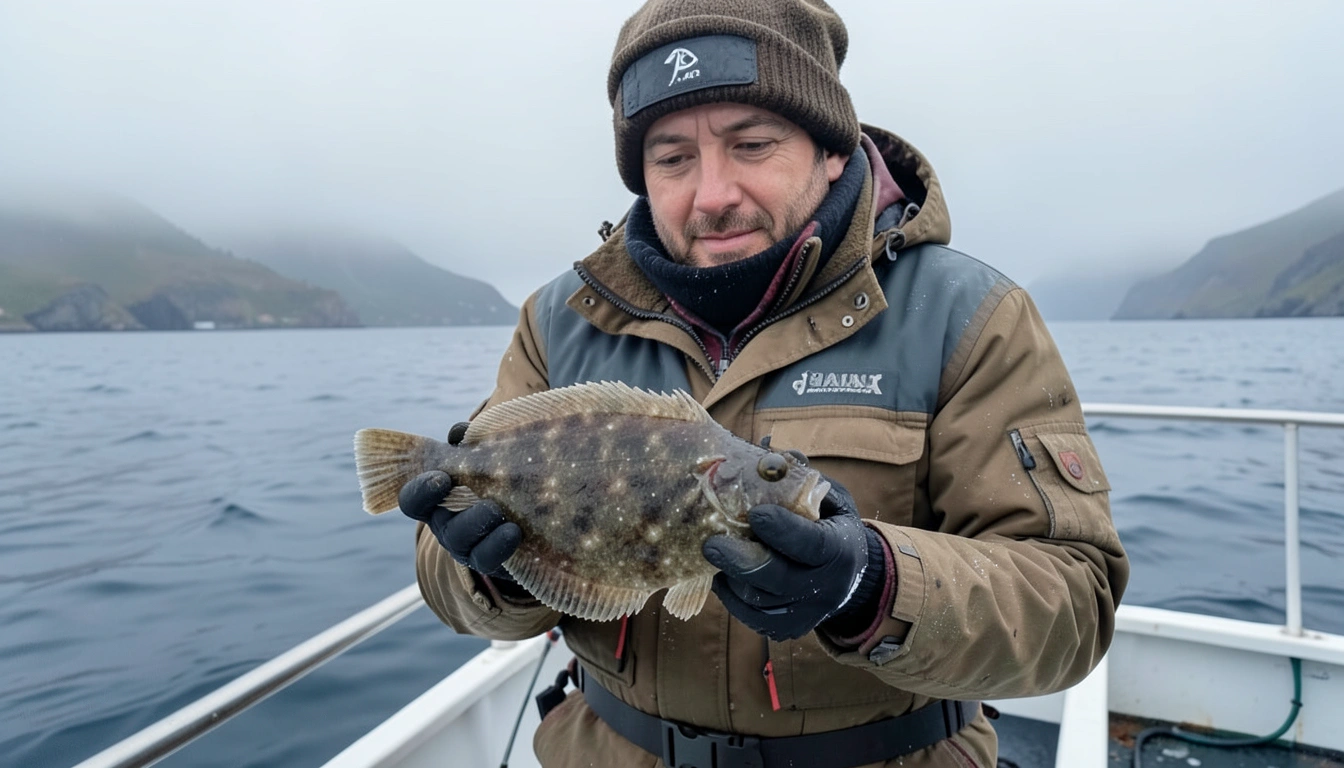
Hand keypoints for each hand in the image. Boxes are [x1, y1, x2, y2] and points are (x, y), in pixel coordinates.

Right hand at [399, 422, 520, 578]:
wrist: (525, 516)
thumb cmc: (495, 476)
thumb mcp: (481, 456)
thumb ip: (468, 442)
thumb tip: (460, 433)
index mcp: (436, 499)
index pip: (413, 499)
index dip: (421, 490)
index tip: (442, 478)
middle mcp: (445, 524)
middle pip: (437, 522)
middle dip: (450, 508)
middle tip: (472, 494)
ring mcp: (465, 546)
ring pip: (461, 541)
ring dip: (478, 522)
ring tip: (497, 510)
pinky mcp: (489, 561)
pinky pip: (488, 559)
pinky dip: (500, 544)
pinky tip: (514, 530)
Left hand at [702, 481, 882, 640]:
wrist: (849, 578)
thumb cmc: (830, 525)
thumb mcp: (830, 497)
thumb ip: (800, 476)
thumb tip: (766, 448)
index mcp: (840, 550)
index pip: (811, 544)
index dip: (783, 530)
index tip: (755, 514)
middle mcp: (826, 587)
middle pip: (778, 579)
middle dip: (741, 560)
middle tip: (710, 544)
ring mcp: (807, 612)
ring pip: (760, 601)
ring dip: (731, 577)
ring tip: (712, 553)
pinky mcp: (787, 628)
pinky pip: (752, 616)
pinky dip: (731, 596)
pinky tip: (722, 575)